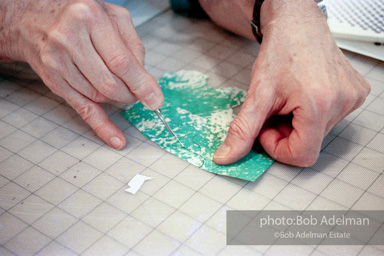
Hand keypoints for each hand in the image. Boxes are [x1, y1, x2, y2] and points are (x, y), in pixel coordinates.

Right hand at [1, 0, 162, 148]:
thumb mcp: (112, 16)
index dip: (141, 84)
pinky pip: (82, 109)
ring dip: (117, 100)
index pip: (121, 62)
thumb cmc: (78, 15)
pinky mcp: (54, 81)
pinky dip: (102, 126)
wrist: (34, 20)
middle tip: (138, 93)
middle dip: (130, 94)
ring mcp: (58, 62)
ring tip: (122, 91)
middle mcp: (69, 38)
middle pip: (110, 83)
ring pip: (99, 96)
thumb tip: (146, 82)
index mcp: (89, 17)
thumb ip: (133, 45)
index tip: (155, 99)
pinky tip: (116, 138)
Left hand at [213, 0, 369, 166]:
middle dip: (284, 132)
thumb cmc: (280, 51)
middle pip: (308, 143)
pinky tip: (303, 95)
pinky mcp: (355, 93)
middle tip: (274, 110)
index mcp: (319, 104)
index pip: (301, 155)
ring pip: (317, 133)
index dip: (277, 147)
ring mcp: (352, 97)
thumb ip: (242, 130)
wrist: (296, 24)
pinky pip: (329, 119)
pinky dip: (310, 115)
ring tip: (289, 99)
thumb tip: (227, 157)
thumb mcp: (257, 94)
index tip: (265, 128)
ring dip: (296, 123)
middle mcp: (342, 102)